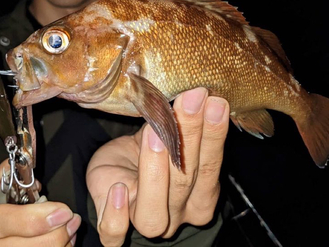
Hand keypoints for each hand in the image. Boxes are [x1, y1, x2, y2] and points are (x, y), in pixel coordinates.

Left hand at [87, 88, 228, 245]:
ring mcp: (147, 223)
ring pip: (153, 213)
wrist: (117, 170)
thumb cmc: (145, 152)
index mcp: (199, 196)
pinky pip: (114, 232)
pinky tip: (119, 187)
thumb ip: (179, 127)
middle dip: (189, 137)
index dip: (213, 135)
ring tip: (155, 132)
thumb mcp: (165, 136)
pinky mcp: (115, 226)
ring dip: (154, 170)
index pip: (210, 168)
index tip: (214, 102)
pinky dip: (116, 215)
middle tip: (191, 100)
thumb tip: (193, 95)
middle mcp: (177, 214)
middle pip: (185, 182)